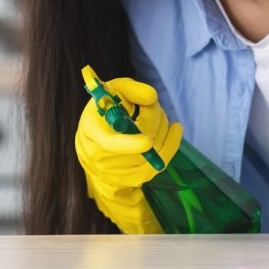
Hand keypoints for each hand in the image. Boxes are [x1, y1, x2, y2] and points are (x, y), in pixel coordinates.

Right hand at [75, 77, 182, 232]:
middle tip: (152, 103)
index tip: (147, 141)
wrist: (95, 142)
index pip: (111, 144)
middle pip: (139, 143)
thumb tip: (152, 97)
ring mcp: (119, 172)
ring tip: (156, 114)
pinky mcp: (135, 178)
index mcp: (92, 133)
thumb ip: (131, 90)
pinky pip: (160, 161)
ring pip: (153, 150)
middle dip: (153, 117)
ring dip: (162, 126)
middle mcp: (103, 158)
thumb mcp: (112, 92)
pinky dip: (172, 142)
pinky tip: (175, 129)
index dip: (129, 144)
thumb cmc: (106, 110)